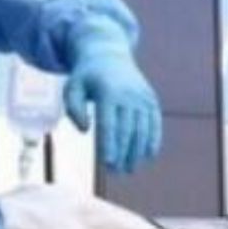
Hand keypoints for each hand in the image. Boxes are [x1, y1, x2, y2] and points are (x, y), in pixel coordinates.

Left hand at [62, 48, 161, 173]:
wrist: (109, 55)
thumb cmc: (86, 78)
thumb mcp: (72, 87)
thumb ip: (74, 108)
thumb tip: (85, 129)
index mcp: (107, 92)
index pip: (109, 124)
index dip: (109, 144)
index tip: (107, 163)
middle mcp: (128, 94)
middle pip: (127, 130)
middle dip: (123, 153)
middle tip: (116, 172)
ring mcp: (142, 97)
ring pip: (142, 129)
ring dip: (137, 152)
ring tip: (129, 169)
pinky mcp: (151, 99)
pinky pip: (154, 123)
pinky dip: (153, 140)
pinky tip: (148, 157)